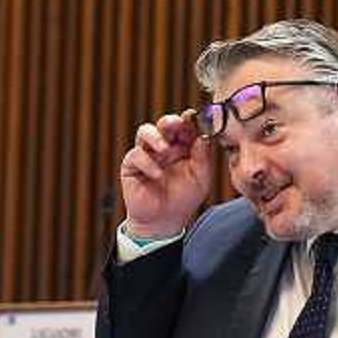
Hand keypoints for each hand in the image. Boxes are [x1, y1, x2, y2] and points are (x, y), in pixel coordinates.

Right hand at [120, 110, 212, 237]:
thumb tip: (205, 135)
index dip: (189, 120)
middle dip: (170, 121)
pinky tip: (158, 176)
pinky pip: (136, 155)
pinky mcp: (132, 165)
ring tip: (165, 149)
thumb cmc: (184, 198)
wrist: (164, 221)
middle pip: (164, 124)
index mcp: (183, 146)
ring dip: (155, 137)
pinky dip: (147, 163)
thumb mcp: (201, 178)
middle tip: (177, 124)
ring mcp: (147, 153)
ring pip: (145, 131)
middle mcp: (164, 146)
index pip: (185, 127)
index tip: (194, 116)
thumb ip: (203, 157)